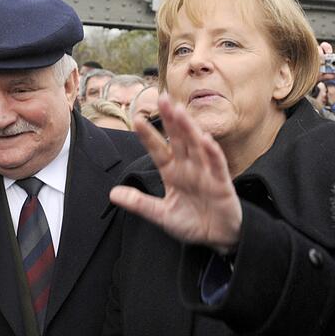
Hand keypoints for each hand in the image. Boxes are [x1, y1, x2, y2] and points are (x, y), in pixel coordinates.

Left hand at [109, 94, 241, 253]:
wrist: (217, 237)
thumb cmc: (190, 222)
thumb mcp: (160, 215)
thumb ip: (139, 204)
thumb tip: (112, 194)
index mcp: (172, 172)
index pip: (158, 150)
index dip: (148, 136)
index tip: (136, 119)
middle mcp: (188, 168)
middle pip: (178, 139)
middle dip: (170, 120)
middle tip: (162, 98)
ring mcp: (206, 173)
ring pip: (196, 146)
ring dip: (189, 128)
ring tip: (179, 111)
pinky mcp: (222, 184)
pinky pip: (217, 166)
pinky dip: (212, 153)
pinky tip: (206, 139)